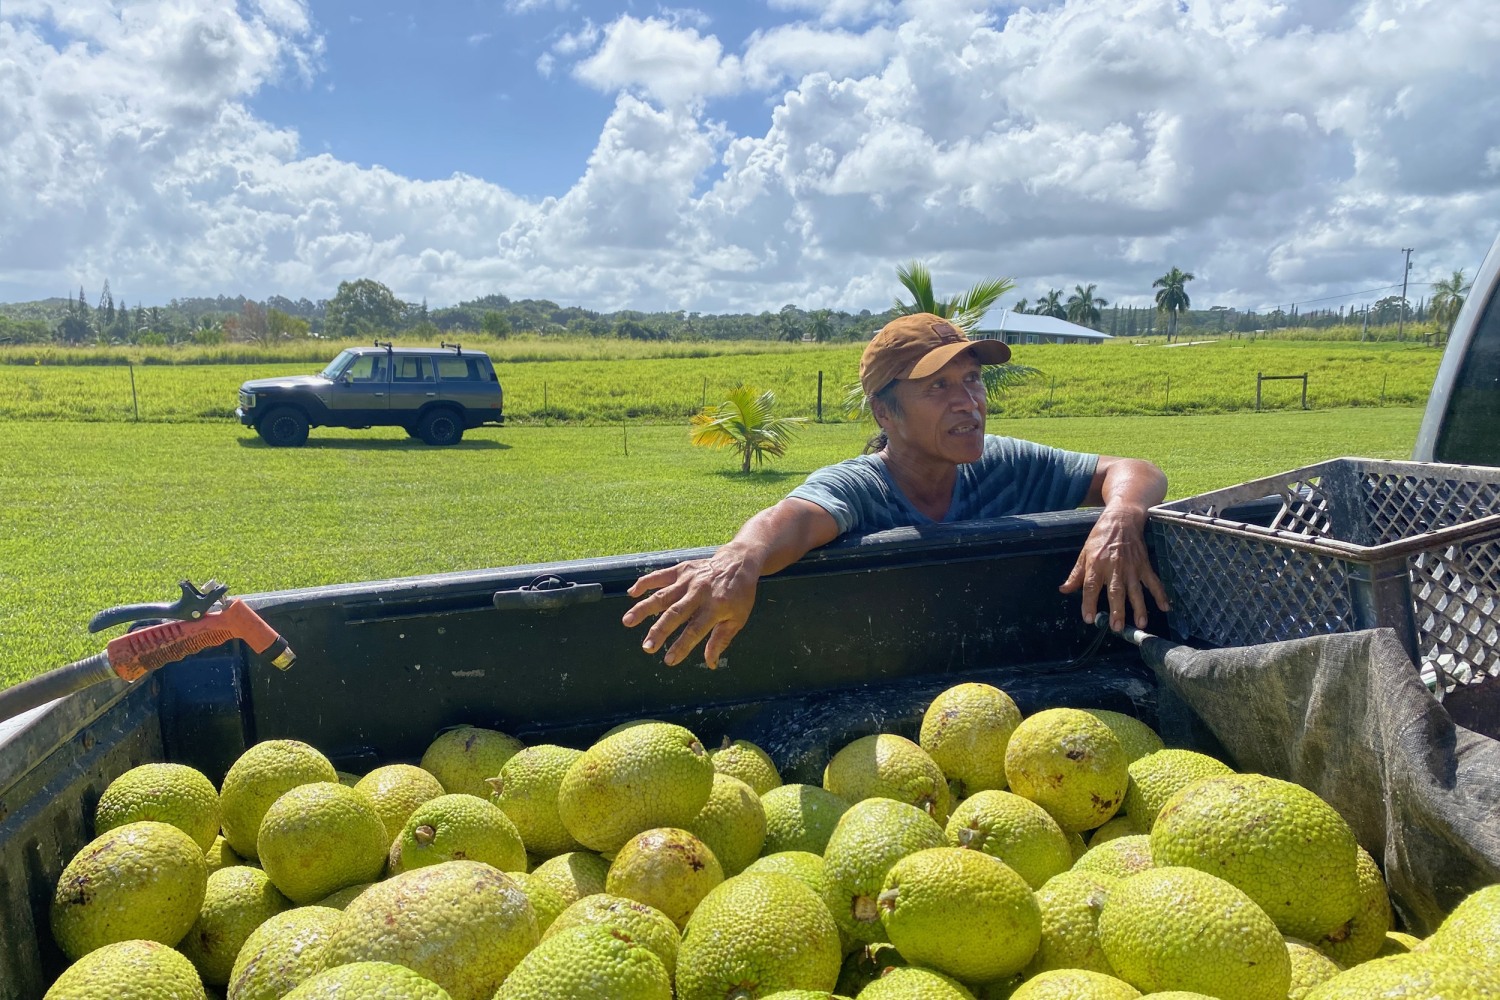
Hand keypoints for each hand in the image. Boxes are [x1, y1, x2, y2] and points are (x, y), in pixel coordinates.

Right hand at [621, 552, 759, 667]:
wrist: (739, 561)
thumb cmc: (739, 594)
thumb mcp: (738, 619)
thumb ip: (721, 640)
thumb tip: (710, 664)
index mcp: (716, 607)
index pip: (695, 630)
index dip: (681, 646)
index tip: (669, 660)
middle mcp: (699, 593)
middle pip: (675, 614)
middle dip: (659, 631)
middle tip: (646, 647)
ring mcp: (688, 580)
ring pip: (662, 595)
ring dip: (643, 608)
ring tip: (627, 621)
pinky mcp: (681, 570)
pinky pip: (660, 576)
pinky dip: (645, 583)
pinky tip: (632, 593)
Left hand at [1059, 504, 1170, 630]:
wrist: (1122, 519)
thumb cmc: (1100, 537)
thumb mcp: (1084, 553)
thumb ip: (1075, 575)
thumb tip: (1064, 590)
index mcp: (1096, 565)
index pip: (1090, 587)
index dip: (1088, 603)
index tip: (1088, 619)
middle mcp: (1114, 567)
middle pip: (1115, 591)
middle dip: (1117, 610)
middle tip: (1117, 627)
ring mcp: (1132, 567)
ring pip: (1136, 590)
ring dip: (1139, 607)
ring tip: (1141, 624)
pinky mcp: (1144, 565)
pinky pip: (1153, 582)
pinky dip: (1160, 594)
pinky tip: (1165, 607)